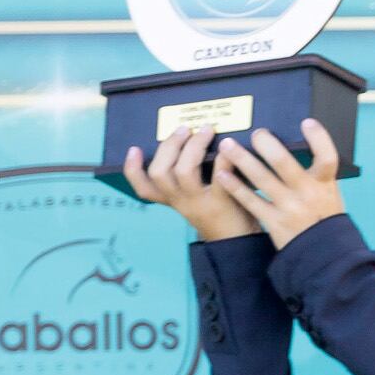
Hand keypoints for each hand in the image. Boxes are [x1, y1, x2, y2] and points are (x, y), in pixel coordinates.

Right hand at [123, 126, 257, 241]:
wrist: (240, 246)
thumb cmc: (220, 216)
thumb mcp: (196, 201)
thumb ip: (188, 181)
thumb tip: (187, 143)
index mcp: (173, 201)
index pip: (144, 189)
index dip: (133, 170)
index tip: (134, 149)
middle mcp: (182, 202)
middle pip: (160, 173)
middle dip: (169, 146)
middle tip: (184, 129)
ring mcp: (201, 204)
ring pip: (183, 173)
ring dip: (192, 147)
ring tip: (205, 131)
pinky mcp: (223, 203)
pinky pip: (218, 178)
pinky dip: (223, 158)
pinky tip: (227, 146)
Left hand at [212, 119, 345, 250]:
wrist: (321, 255)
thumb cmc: (323, 219)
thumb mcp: (328, 194)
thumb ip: (315, 174)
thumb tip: (298, 145)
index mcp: (325, 185)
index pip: (327, 157)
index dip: (319, 138)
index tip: (307, 122)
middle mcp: (307, 194)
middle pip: (284, 163)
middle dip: (265, 144)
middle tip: (255, 133)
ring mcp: (289, 208)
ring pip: (261, 178)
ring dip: (241, 159)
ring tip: (227, 145)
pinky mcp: (274, 222)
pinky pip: (250, 200)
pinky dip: (235, 186)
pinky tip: (223, 174)